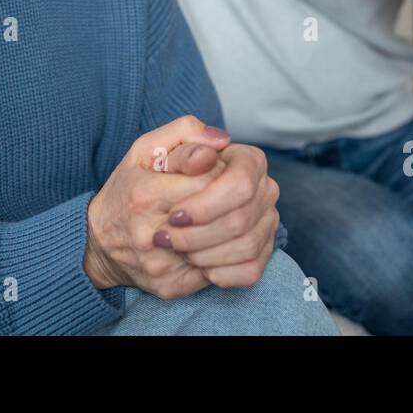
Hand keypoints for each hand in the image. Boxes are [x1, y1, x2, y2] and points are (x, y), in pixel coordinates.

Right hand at [84, 115, 231, 298]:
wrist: (98, 243)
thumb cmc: (127, 189)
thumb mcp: (145, 149)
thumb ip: (184, 134)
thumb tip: (222, 141)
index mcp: (146, 194)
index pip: (213, 180)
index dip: (227, 172)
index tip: (218, 170)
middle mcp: (152, 234)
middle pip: (230, 218)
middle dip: (242, 202)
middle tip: (233, 195)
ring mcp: (163, 265)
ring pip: (235, 249)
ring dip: (245, 228)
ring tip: (233, 215)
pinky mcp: (173, 287)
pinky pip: (229, 276)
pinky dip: (237, 255)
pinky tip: (228, 241)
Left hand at [158, 142, 280, 288]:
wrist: (146, 216)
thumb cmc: (147, 179)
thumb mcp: (153, 152)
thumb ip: (182, 140)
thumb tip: (213, 145)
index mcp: (246, 158)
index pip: (240, 183)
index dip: (205, 205)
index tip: (173, 216)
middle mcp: (264, 188)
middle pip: (242, 219)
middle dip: (198, 235)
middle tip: (165, 239)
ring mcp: (267, 222)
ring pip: (246, 246)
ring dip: (204, 254)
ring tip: (176, 249)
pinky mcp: (261, 253)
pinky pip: (250, 270)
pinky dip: (218, 273)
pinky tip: (194, 264)